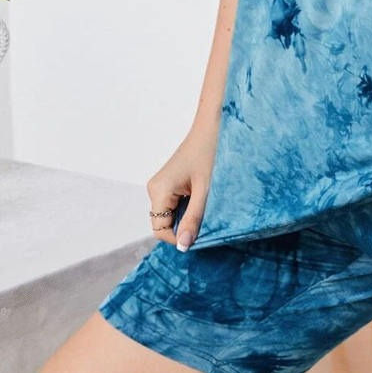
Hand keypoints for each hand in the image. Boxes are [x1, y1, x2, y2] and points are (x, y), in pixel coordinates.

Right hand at [145, 125, 217, 250]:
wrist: (215, 126)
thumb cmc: (211, 152)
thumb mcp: (206, 190)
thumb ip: (194, 218)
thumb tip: (184, 246)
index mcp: (158, 190)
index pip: (160, 229)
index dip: (179, 237)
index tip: (202, 236)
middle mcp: (155, 189)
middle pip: (165, 223)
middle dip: (186, 226)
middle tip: (210, 220)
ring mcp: (162, 185)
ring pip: (172, 214)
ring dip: (190, 216)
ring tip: (210, 206)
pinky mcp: (171, 182)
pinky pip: (177, 204)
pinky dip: (191, 207)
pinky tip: (206, 199)